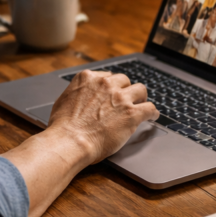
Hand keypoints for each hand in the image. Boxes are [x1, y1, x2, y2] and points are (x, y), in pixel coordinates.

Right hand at [0, 70, 158, 216]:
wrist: (70, 141)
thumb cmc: (63, 126)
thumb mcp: (64, 98)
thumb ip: (78, 91)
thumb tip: (82, 94)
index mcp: (88, 78)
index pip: (107, 75)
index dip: (111, 86)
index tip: (113, 92)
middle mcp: (106, 83)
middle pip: (124, 80)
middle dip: (125, 90)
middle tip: (126, 100)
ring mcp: (120, 98)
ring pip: (140, 90)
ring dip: (140, 98)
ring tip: (141, 104)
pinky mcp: (131, 113)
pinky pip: (150, 108)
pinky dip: (152, 112)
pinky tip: (153, 116)